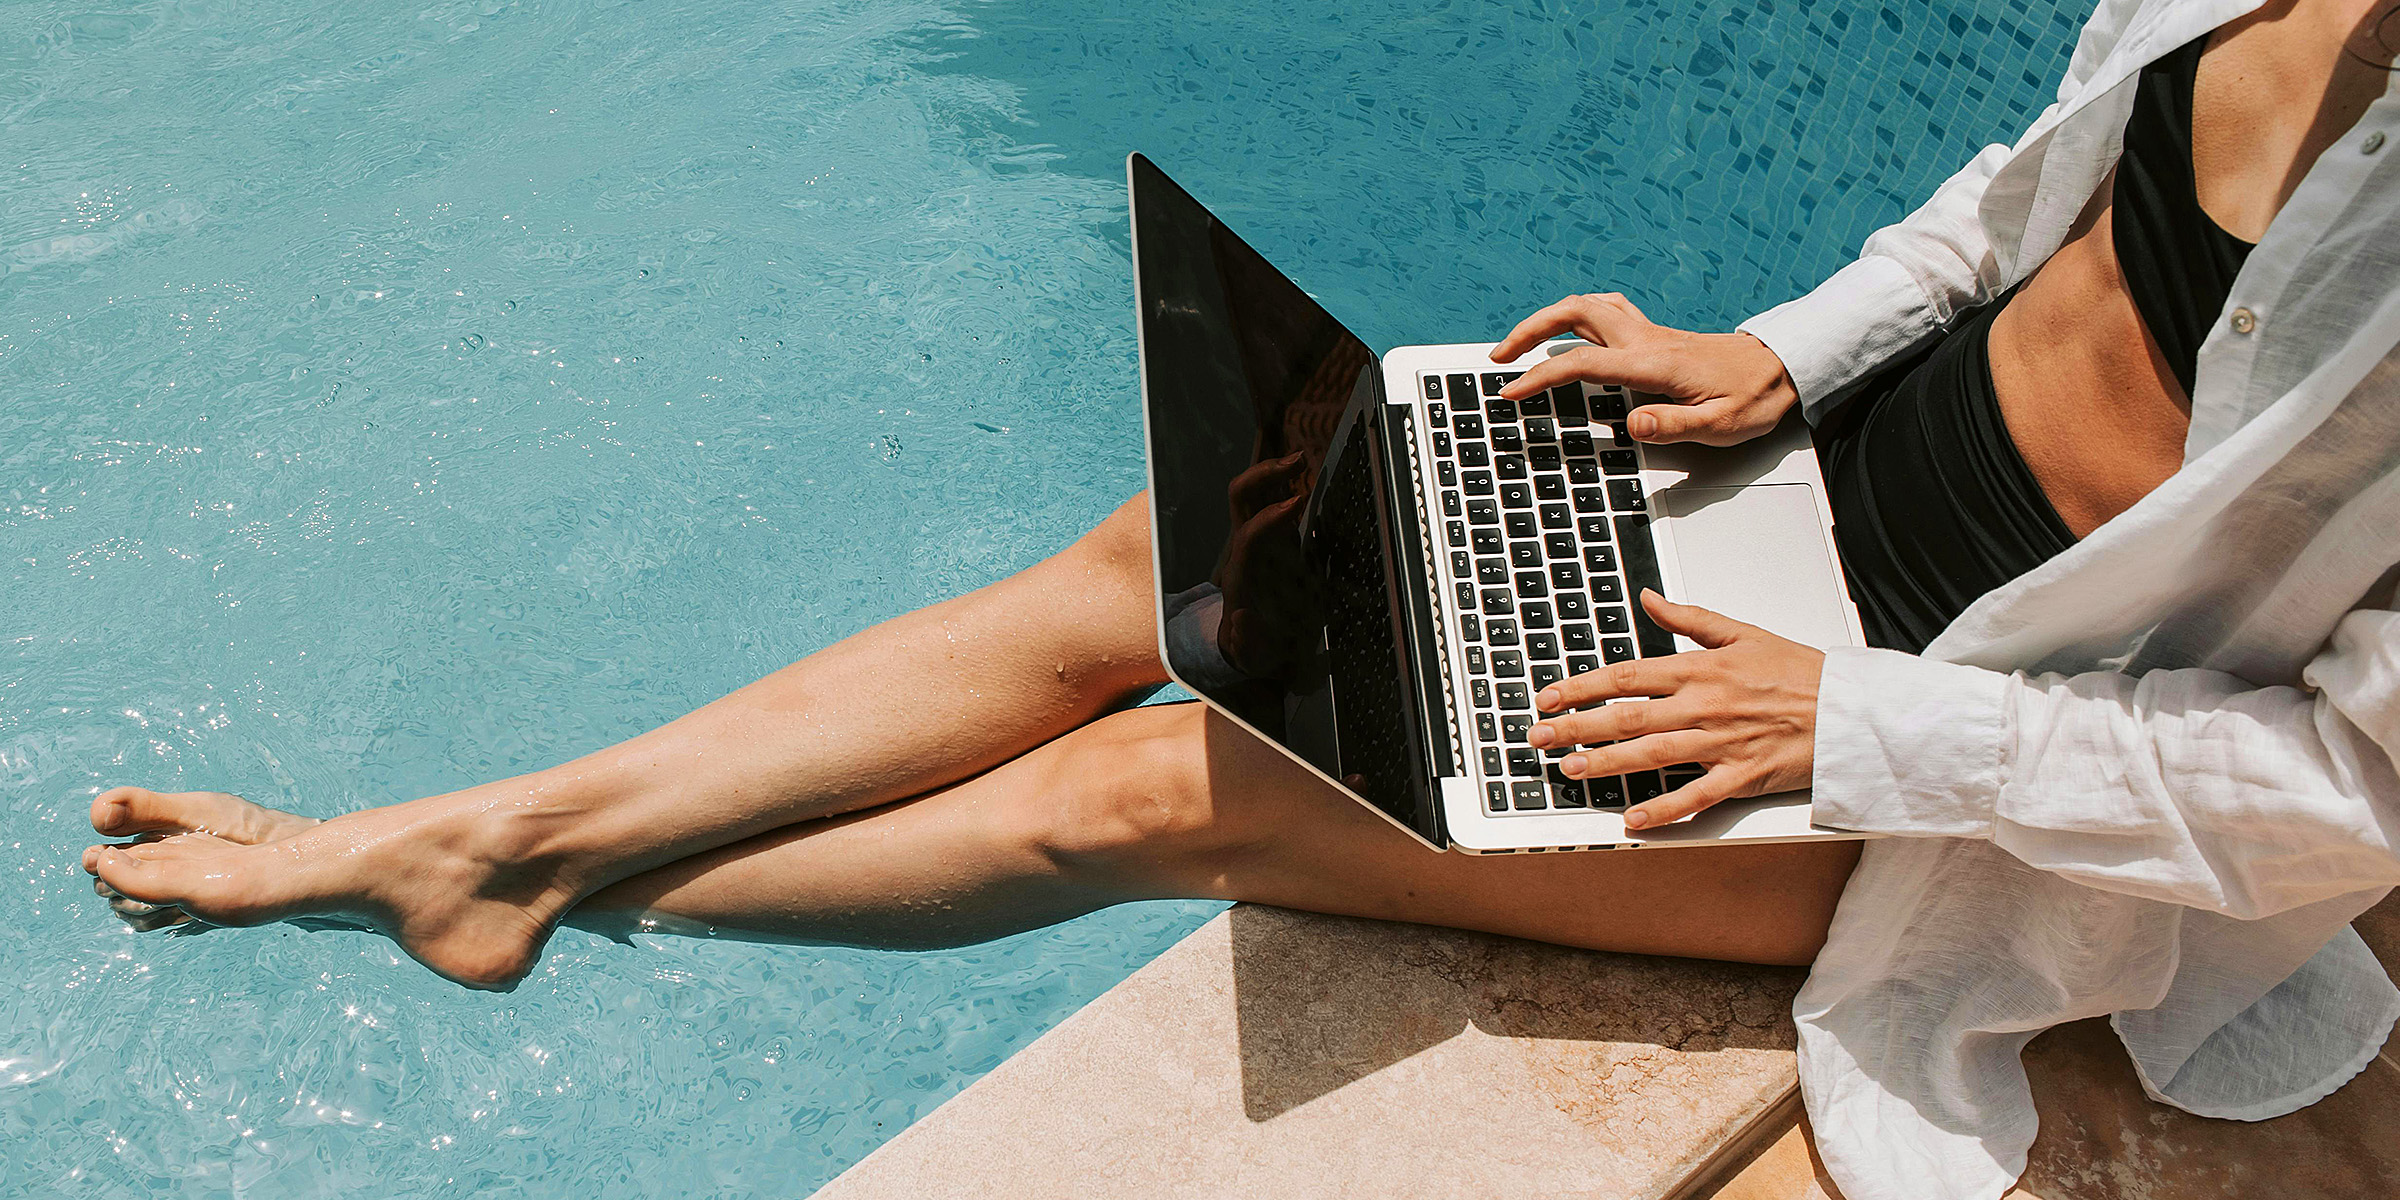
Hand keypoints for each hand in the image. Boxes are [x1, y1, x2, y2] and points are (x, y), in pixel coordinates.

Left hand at [1216, 453, 1313, 677]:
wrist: (1252, 646)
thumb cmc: (1256, 649)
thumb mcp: (1252, 656)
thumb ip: (1246, 641)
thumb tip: (1240, 618)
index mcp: (1242, 575)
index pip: (1250, 536)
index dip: (1270, 518)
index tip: (1298, 502)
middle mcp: (1244, 551)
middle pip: (1241, 499)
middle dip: (1264, 475)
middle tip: (1298, 462)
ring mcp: (1256, 542)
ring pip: (1253, 494)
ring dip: (1272, 471)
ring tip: (1302, 460)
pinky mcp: (1270, 541)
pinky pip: (1270, 503)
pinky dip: (1284, 484)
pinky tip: (1305, 475)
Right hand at [1489, 292, 1798, 445]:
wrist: (1785, 367)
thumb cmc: (1756, 398)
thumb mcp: (1723, 424)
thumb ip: (1675, 424)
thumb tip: (1632, 425)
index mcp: (1654, 364)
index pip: (1584, 363)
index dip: (1541, 376)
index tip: (1511, 391)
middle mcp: (1647, 340)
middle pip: (1575, 313)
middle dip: (1530, 330)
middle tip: (1500, 356)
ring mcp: (1650, 332)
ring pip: (1588, 305)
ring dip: (1549, 317)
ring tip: (1522, 342)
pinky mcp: (1656, 335)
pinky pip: (1606, 311)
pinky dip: (1577, 315)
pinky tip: (1570, 331)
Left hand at [1525, 591, 1821, 829]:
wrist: (1850, 709)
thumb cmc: (1799, 673)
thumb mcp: (1742, 632)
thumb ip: (1689, 618)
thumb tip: (1648, 598)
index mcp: (1700, 669)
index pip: (1627, 676)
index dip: (1582, 687)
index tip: (1548, 696)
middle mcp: (1703, 706)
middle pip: (1627, 717)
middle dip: (1576, 727)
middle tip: (1539, 738)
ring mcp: (1720, 744)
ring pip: (1651, 756)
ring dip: (1605, 764)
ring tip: (1569, 770)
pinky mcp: (1741, 777)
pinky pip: (1695, 797)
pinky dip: (1663, 810)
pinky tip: (1632, 819)